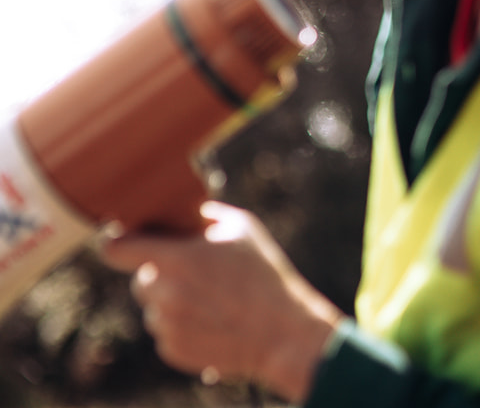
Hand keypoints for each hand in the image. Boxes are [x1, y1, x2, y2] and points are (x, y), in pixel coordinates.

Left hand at [99, 201, 343, 401]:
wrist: (281, 333)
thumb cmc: (265, 276)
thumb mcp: (243, 230)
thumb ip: (204, 216)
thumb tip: (181, 211)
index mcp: (177, 259)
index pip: (116, 248)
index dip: (116, 242)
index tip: (120, 241)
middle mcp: (165, 294)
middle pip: (141, 280)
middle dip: (162, 275)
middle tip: (197, 276)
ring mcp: (166, 325)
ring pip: (153, 308)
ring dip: (172, 302)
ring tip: (212, 302)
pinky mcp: (172, 350)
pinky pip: (165, 332)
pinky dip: (183, 326)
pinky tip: (213, 321)